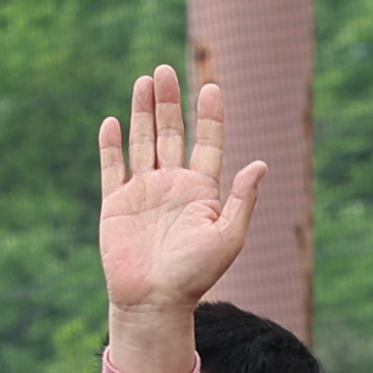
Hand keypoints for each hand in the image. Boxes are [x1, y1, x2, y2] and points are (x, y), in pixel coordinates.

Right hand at [96, 65, 267, 372]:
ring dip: (143, 112)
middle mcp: (172, 186)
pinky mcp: (116, 205)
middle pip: (172, 133)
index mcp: (201, 191)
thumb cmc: (195, 276)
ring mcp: (143, 193)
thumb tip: (261, 164)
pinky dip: (111, 145)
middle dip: (169, 101)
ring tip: (144, 81)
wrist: (154, 303)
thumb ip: (242, 199)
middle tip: (165, 69)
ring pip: (143, 142)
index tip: (211, 85)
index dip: (209, 115)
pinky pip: (113, 168)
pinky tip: (112, 121)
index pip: (207, 143)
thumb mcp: (227, 237)